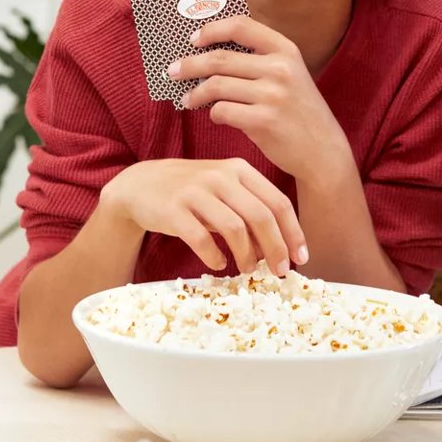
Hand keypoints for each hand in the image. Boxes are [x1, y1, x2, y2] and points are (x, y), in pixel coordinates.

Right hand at [100, 157, 308, 275]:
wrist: (140, 185)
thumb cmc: (193, 192)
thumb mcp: (225, 192)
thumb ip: (251, 214)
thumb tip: (277, 249)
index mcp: (240, 169)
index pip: (277, 202)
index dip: (293, 232)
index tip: (301, 258)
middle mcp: (220, 176)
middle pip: (260, 216)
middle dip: (276, 249)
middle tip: (280, 272)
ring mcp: (196, 191)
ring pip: (234, 228)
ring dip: (246, 256)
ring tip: (248, 270)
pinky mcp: (173, 209)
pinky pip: (201, 238)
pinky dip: (214, 256)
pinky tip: (218, 264)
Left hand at [169, 16, 349, 180]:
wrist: (323, 151)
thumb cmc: (299, 112)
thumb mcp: (290, 75)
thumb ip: (259, 60)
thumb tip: (208, 52)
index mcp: (286, 50)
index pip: (241, 26)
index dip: (212, 30)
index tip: (193, 39)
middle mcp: (280, 69)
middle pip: (220, 58)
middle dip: (190, 64)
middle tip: (173, 71)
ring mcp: (272, 95)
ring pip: (216, 86)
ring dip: (195, 93)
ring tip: (188, 99)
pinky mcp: (264, 122)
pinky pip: (222, 111)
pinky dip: (212, 113)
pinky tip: (214, 116)